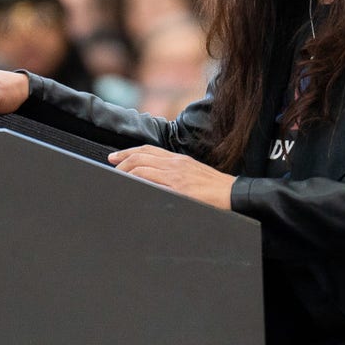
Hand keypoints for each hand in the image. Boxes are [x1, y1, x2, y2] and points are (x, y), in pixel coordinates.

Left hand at [108, 145, 235, 209]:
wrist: (234, 194)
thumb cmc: (215, 188)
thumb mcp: (193, 174)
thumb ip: (176, 174)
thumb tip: (159, 180)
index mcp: (178, 160)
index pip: (148, 150)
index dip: (130, 152)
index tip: (116, 157)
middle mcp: (175, 163)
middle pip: (142, 155)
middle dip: (122, 159)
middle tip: (111, 163)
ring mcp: (176, 175)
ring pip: (143, 166)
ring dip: (126, 170)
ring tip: (117, 176)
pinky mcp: (179, 187)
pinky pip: (152, 180)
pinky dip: (138, 180)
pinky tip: (130, 185)